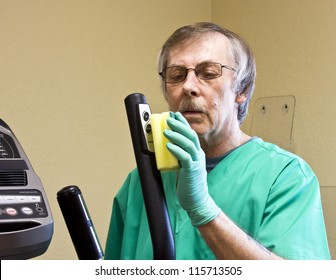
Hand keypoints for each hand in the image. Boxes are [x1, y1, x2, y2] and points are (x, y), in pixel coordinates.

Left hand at [163, 112, 220, 226]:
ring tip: (166, 130)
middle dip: (180, 125)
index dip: (183, 124)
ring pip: (188, 144)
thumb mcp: (184, 166)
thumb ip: (180, 156)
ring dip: (176, 136)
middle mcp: (199, 155)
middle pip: (191, 136)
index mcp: (197, 153)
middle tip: (169, 118)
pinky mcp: (192, 170)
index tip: (175, 115)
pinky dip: (176, 150)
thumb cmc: (189, 184)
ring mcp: (197, 163)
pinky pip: (184, 157)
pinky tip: (168, 145)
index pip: (191, 134)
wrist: (197, 201)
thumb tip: (168, 146)